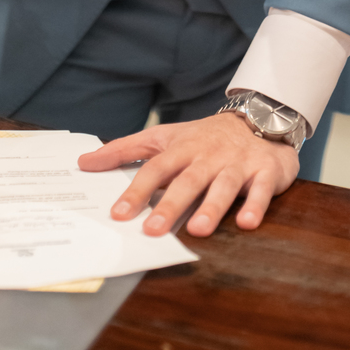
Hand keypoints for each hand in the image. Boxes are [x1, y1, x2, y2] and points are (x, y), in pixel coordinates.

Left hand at [79, 112, 299, 237]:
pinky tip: (246, 223)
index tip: (119, 214)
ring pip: (224, 185)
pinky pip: (262, 189)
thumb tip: (85, 163)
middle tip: (153, 230)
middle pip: (188, 180)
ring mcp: (238, 163)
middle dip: (171, 204)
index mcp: (182, 149)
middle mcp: (208, 156)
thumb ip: (126, 150)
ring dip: (212, 207)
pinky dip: (255, 205)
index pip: (155, 169)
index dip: (137, 191)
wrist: (260, 119)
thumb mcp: (164, 137)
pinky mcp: (265, 171)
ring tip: (198, 229)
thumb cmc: (204, 137)